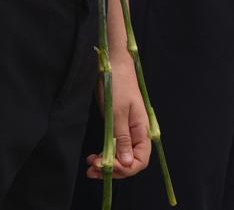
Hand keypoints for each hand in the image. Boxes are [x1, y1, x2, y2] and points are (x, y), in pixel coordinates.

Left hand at [83, 56, 151, 179]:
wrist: (113, 64)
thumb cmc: (118, 84)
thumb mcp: (118, 112)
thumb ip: (122, 138)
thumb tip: (126, 162)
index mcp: (143, 130)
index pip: (140, 160)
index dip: (125, 168)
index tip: (107, 166)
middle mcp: (137, 134)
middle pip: (130, 161)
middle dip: (113, 169)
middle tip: (93, 170)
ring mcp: (127, 131)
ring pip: (121, 156)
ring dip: (107, 164)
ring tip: (90, 165)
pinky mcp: (118, 127)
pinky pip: (114, 147)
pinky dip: (105, 154)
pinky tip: (94, 156)